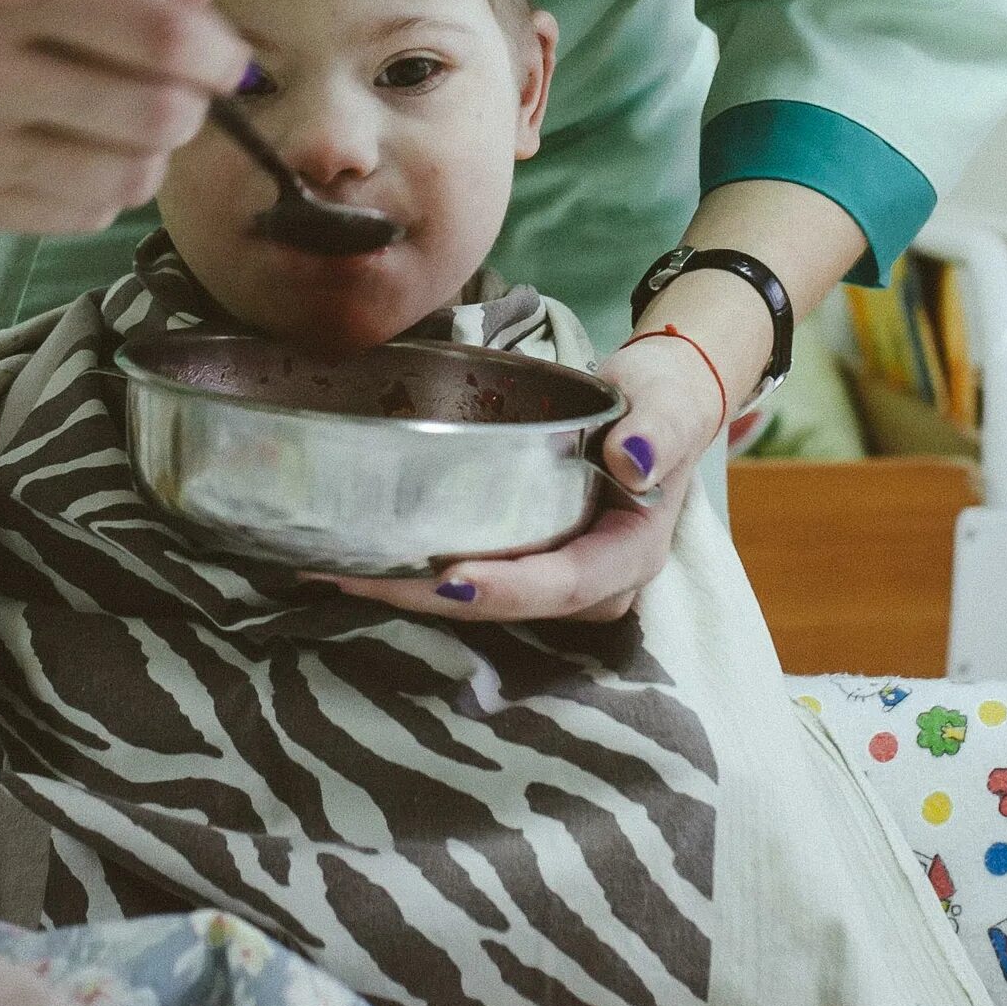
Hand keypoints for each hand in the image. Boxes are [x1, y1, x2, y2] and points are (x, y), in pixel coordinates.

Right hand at [0, 0, 249, 233]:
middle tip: (177, 90)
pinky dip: (103, 190)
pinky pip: (80, 217)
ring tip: (125, 122)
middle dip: (191, 106)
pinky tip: (78, 150)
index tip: (226, 59)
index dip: (217, 53)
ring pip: (126, 179)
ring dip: (150, 154)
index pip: (159, 33)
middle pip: (156, 117)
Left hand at [321, 320, 733, 623]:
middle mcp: (595, 585)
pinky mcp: (529, 564)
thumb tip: (632, 460)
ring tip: (336, 567)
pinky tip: (359, 556)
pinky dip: (417, 572)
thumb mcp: (669, 403)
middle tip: (353, 574)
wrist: (660, 406)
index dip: (506, 587)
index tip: (448, 578)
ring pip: (482, 601)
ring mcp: (559, 582)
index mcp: (632, 553)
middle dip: (430, 596)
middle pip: (508, 604)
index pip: (566, 583)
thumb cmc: (664, 400)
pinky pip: (472, 580)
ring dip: (411, 590)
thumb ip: (658, 431)